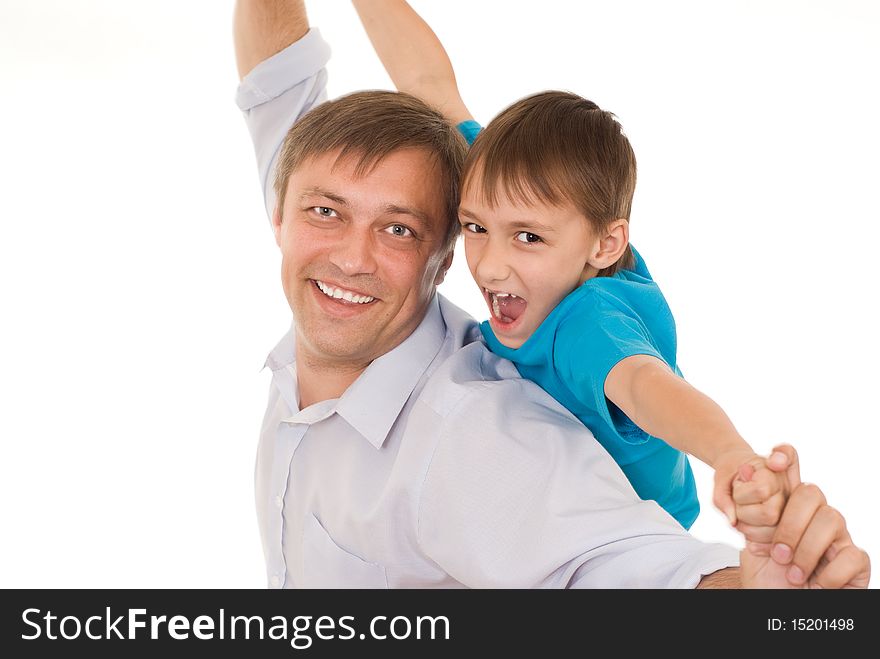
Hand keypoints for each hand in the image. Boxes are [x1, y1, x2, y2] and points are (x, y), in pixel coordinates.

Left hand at [713, 448, 785, 535]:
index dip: (742, 493)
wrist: (739, 470)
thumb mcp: (720, 478)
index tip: (738, 482)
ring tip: (744, 512)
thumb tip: (733, 522)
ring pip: (771, 532)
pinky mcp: (788, 527)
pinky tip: (749, 528)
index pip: (761, 490)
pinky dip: (756, 541)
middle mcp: (790, 491)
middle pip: (769, 515)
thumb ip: (722, 497)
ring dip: (748, 528)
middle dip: (744, 512)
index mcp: (776, 472)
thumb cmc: (732, 472)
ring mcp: (792, 510)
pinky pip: (773, 543)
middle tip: (739, 501)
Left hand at [737, 445, 869, 588]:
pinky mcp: (856, 561)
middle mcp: (816, 516)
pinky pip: (851, 553)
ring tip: (791, 574)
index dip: (786, 456)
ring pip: (833, 518)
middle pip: (811, 492)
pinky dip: (829, 573)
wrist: (779, 608)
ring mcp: (839, 537)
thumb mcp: (750, 546)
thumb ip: (746, 518)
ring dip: (806, 550)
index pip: (792, 470)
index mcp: (788, 508)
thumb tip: (740, 482)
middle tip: (777, 553)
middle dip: (790, 523)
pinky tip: (816, 584)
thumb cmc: (767, 578)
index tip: (772, 460)